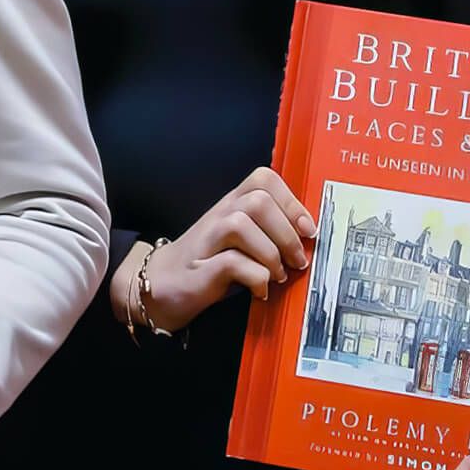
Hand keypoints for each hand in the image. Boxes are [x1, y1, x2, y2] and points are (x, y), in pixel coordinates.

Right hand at [115, 166, 318, 331]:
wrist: (160, 285)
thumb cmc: (208, 263)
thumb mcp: (240, 241)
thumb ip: (267, 231)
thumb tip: (309, 238)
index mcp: (232, 205)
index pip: (264, 180)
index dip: (292, 202)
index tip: (308, 230)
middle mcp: (219, 215)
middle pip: (258, 200)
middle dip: (287, 233)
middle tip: (296, 260)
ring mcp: (207, 239)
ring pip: (243, 225)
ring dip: (271, 254)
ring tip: (278, 275)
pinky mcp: (200, 269)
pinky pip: (234, 263)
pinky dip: (256, 278)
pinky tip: (259, 290)